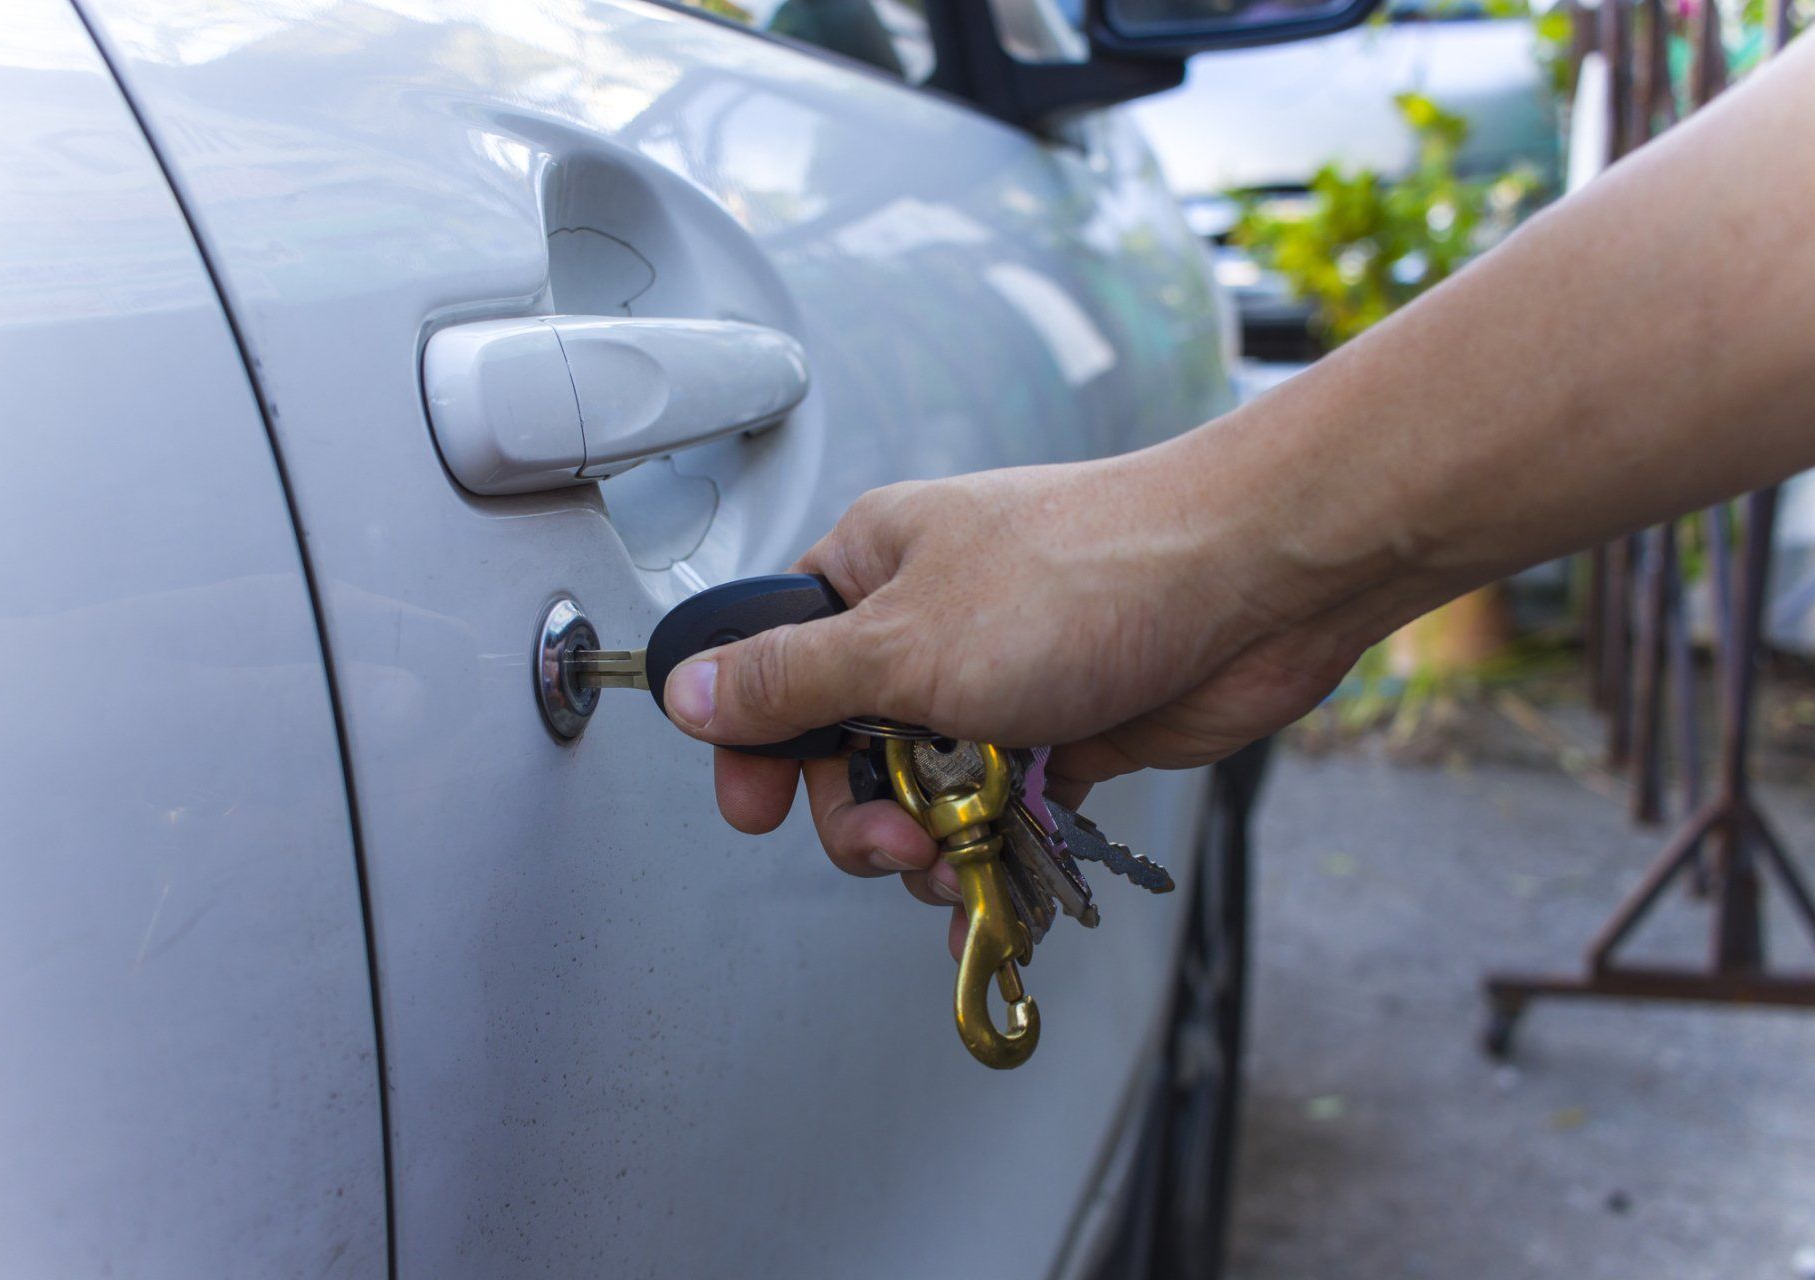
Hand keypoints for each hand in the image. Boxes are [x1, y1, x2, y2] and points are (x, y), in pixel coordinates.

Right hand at [659, 426, 1388, 948]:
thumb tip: (687, 691)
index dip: (755, 742)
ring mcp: (997, 679)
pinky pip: (998, 813)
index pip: (771, 660)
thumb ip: (789, 681)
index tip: (753, 808)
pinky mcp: (1063, 730)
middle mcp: (928, 622)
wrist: (1254, 583)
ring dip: (930, 846)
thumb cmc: (1085, 580)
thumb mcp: (903, 641)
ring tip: (964, 861)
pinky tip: (985, 910)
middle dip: (858, 814)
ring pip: (923, 790)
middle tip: (897, 841)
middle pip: (843, 745)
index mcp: (871, 568)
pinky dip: (989, 861)